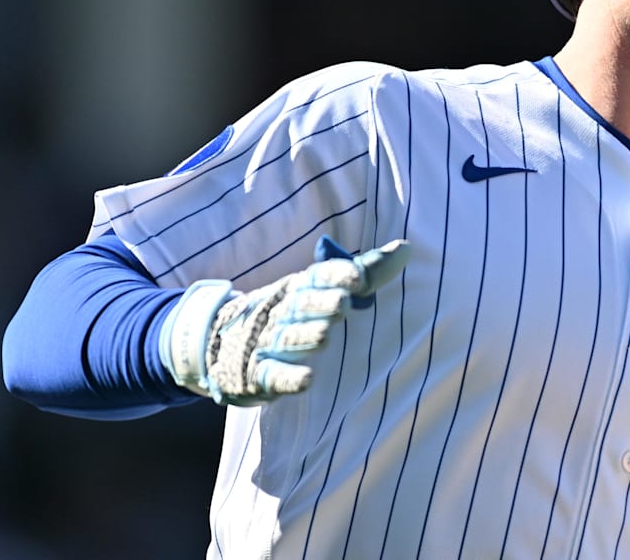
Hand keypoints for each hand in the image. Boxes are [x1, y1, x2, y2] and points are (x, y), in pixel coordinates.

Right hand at [159, 236, 411, 404]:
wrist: (221, 344)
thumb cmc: (292, 311)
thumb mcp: (323, 288)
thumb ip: (368, 271)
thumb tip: (407, 248)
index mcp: (300, 287)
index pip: (317, 277)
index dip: (335, 276)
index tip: (356, 276)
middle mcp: (284, 311)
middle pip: (303, 306)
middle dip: (321, 304)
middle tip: (343, 304)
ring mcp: (268, 343)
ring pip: (289, 339)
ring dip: (306, 337)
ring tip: (325, 335)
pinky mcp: (259, 375)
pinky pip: (274, 376)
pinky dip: (289, 378)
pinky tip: (307, 380)